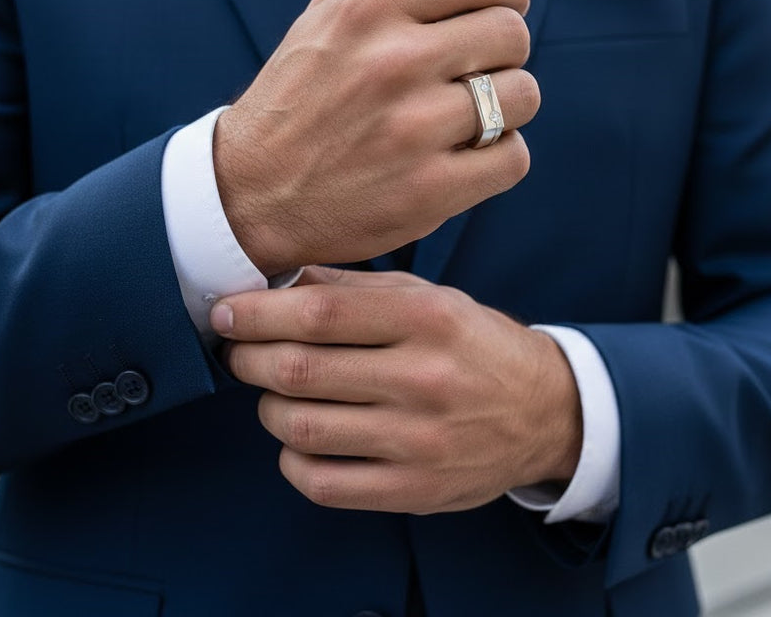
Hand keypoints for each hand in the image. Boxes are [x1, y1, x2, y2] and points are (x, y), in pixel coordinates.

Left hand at [213, 266, 581, 513]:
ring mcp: (420, 440)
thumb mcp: (429, 296)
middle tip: (237, 351)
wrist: (543, 410)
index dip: (259, 312)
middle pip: (301, 369)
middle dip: (248, 357)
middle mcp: (424, 377)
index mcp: (427, 318)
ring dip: (267, 407)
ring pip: (302, 427)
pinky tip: (297, 439)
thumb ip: (356, 286)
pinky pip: (323, 483)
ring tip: (271, 393)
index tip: (228, 312)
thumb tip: (281, 280)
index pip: (321, 312)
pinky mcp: (415, 491)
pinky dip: (291, 459)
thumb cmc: (474, 344)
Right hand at [214, 0, 540, 273]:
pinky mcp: (427, 191)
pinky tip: (463, 156)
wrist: (250, 191)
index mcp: (369, 7)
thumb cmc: (299, 93)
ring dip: (505, 106)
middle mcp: (392, 61)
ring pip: (522, 96)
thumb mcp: (330, 11)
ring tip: (465, 116)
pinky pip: (513, 158)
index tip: (502, 9)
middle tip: (472, 70)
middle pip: (511, 34)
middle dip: (503, 51)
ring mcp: (412, 129)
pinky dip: (498, 157)